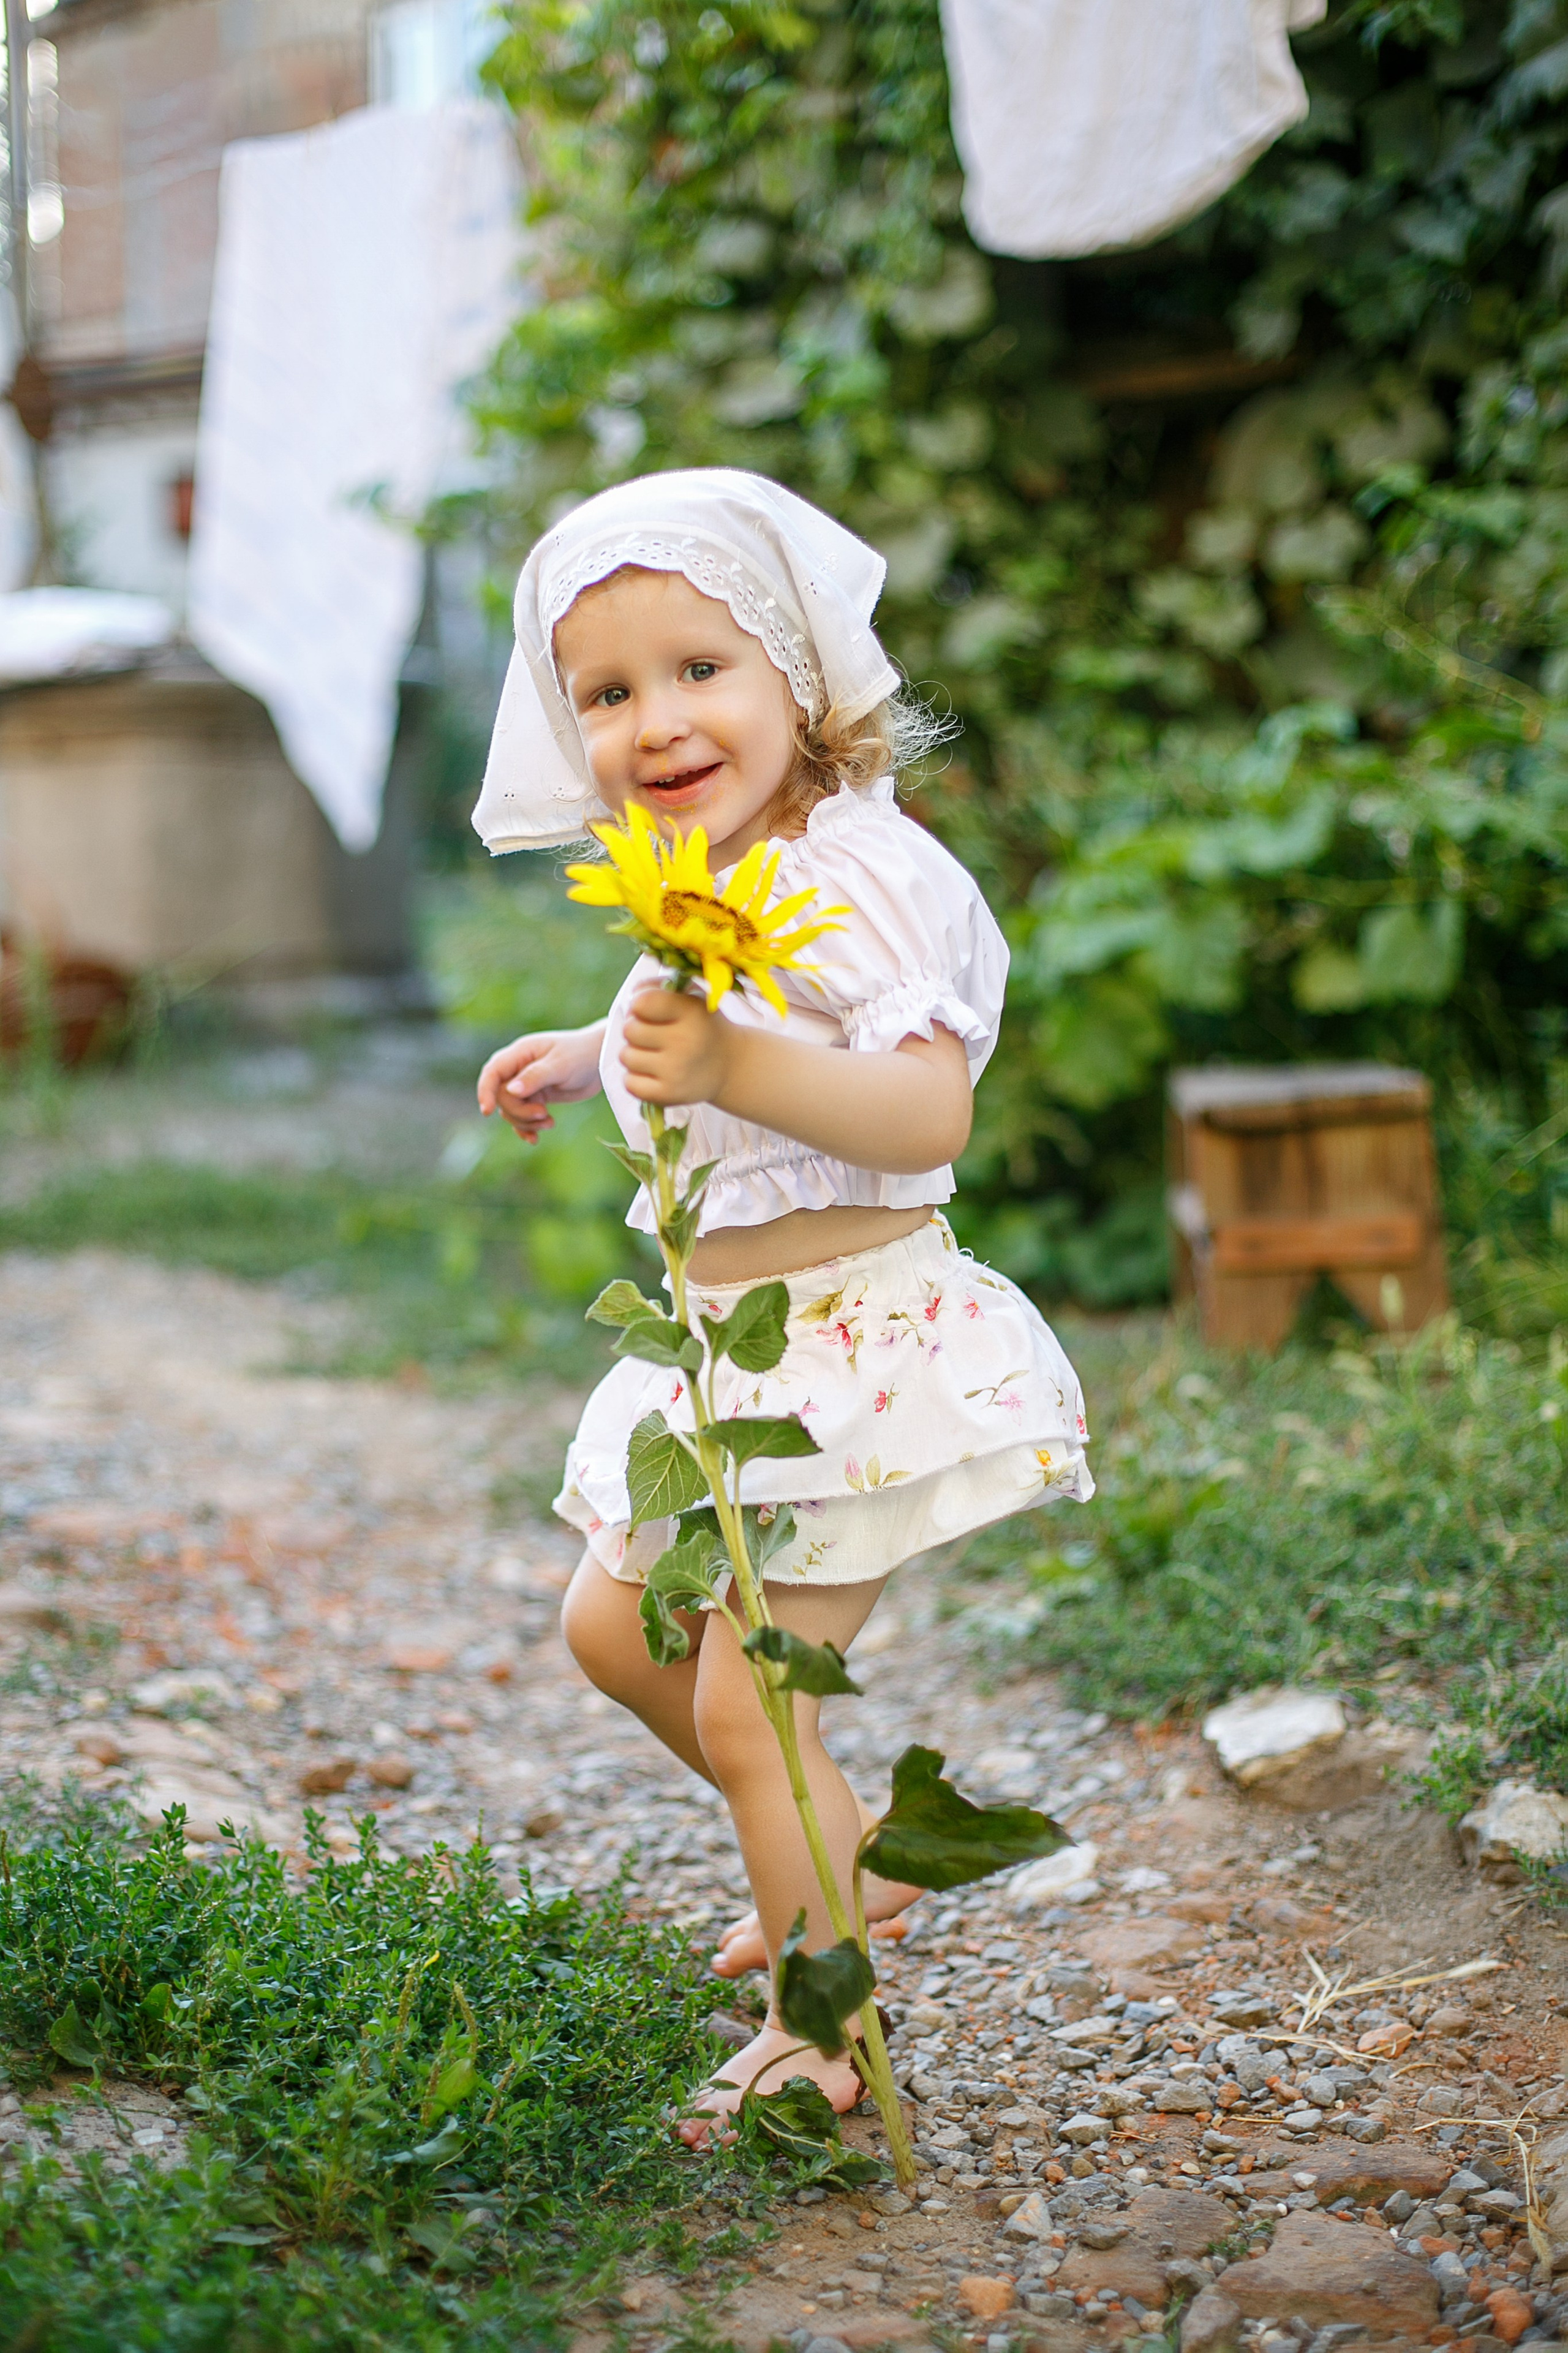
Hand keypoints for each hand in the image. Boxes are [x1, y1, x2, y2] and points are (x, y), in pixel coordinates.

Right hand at [477, 1024, 603, 1143]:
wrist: (601, 1061)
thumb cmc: (582, 1054)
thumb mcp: (560, 1065)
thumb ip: (535, 1077)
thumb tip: (510, 1090)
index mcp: (520, 1054)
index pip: (492, 1073)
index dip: (486, 1091)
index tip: (487, 1111)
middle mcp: (519, 1069)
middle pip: (502, 1097)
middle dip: (520, 1111)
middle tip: (543, 1114)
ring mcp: (527, 1085)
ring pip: (511, 1110)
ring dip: (527, 1122)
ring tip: (549, 1122)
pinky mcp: (537, 1098)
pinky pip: (522, 1117)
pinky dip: (528, 1129)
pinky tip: (536, 1138)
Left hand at [619, 986, 732, 1107]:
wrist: (731, 1065)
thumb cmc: (701, 1025)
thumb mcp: (690, 996)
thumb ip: (658, 987)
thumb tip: (632, 996)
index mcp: (691, 1011)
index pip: (641, 1003)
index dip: (638, 1005)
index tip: (649, 1011)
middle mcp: (685, 1041)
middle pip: (629, 1030)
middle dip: (636, 1030)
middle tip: (654, 1035)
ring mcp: (677, 1070)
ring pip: (626, 1057)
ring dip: (635, 1054)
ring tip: (655, 1054)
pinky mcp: (670, 1094)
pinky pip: (630, 1083)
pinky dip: (635, 1079)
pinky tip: (653, 1073)